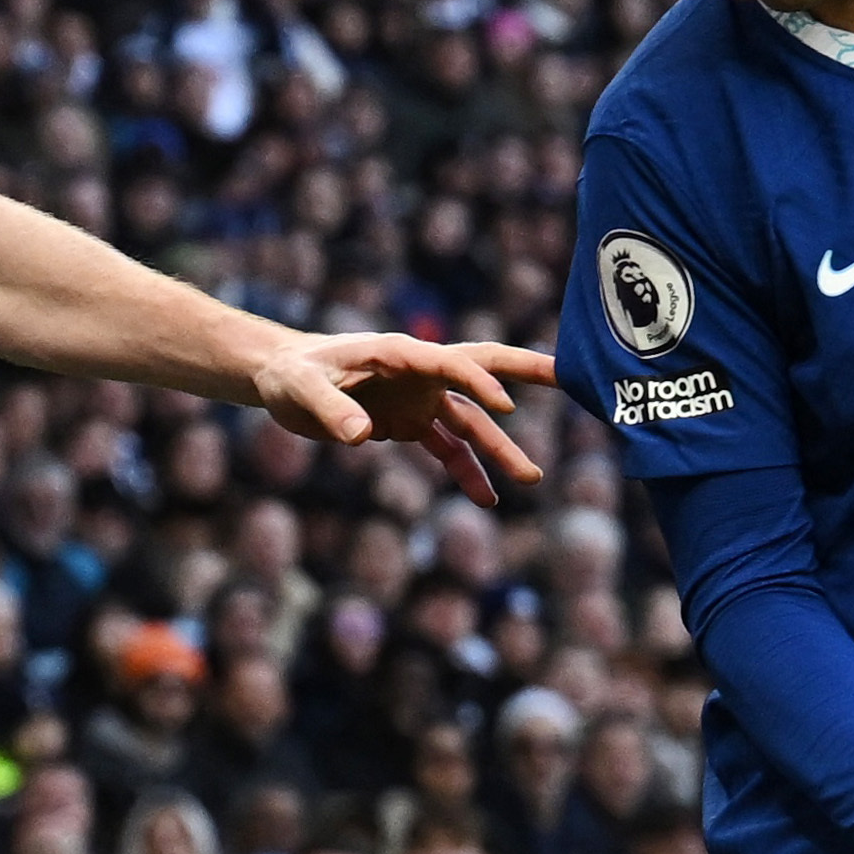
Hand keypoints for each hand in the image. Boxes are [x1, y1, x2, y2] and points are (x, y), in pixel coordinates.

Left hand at [244, 329, 559, 508]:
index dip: (480, 383)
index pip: (451, 363)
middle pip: (483, 369)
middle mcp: (419, 374)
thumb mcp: (299, 391)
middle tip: (572, 381)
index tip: (506, 409)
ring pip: (470, 422)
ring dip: (499, 449)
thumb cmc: (288, 375)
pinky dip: (466, 472)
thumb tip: (362, 435)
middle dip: (528, 374)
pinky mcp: (409, 423)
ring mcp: (419, 399)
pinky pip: (446, 449)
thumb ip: (331, 411)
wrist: (281, 381)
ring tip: (530, 479)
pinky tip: (487, 499)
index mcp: (399, 354)